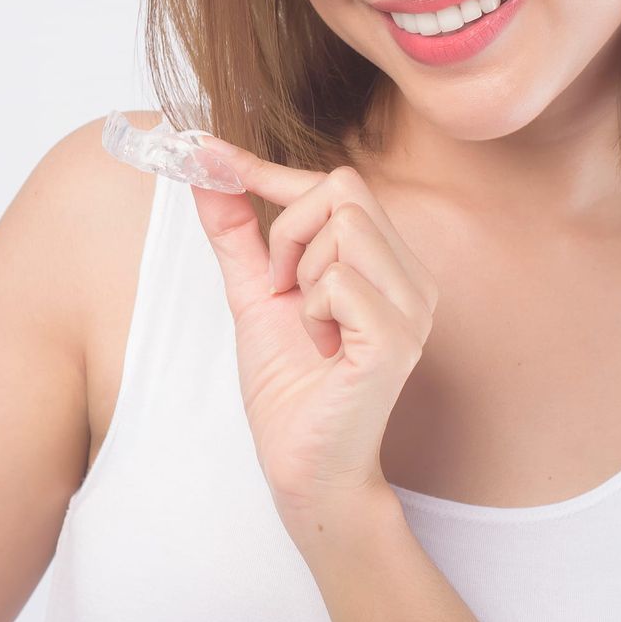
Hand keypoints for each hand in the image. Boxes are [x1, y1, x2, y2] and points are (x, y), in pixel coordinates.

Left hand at [185, 137, 439, 525]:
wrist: (304, 467)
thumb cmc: (289, 386)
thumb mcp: (254, 293)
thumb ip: (236, 231)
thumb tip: (207, 170)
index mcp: (385, 261)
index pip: (338, 184)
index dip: (267, 168)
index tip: (207, 154)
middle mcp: (411, 276)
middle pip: (342, 189)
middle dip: (289, 230)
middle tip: (280, 287)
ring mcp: (412, 307)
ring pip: (344, 226)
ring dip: (300, 272)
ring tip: (306, 323)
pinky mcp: (397, 340)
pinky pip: (340, 281)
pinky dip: (311, 310)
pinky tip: (321, 347)